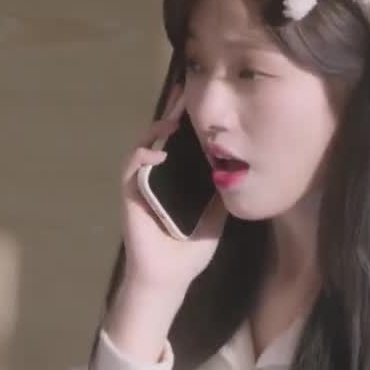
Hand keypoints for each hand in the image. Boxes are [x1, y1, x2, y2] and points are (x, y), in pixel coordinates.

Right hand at [105, 88, 227, 359]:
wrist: (169, 277)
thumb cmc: (189, 249)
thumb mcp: (215, 215)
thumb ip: (221, 192)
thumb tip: (240, 169)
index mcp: (177, 179)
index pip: (181, 143)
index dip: (188, 121)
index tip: (200, 101)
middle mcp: (158, 176)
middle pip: (161, 137)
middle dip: (172, 114)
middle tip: (185, 92)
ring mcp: (142, 184)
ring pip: (143, 146)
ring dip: (155, 130)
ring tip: (172, 120)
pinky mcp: (129, 195)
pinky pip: (130, 168)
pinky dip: (142, 157)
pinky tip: (158, 154)